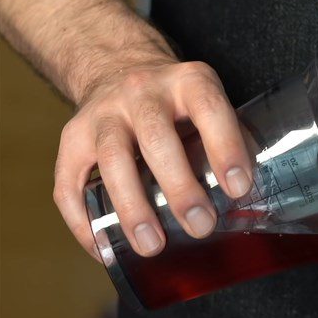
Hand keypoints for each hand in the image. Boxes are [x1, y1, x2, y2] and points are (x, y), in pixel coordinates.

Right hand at [54, 59, 253, 259]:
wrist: (119, 69)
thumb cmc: (178, 104)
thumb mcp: (209, 106)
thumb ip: (228, 143)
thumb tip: (249, 204)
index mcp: (187, 82)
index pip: (209, 108)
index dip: (224, 147)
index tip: (238, 188)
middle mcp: (142, 92)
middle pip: (157, 137)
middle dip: (179, 187)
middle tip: (200, 225)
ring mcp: (103, 113)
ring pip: (112, 159)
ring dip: (132, 207)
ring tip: (152, 245)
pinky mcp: (72, 138)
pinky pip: (69, 183)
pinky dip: (83, 221)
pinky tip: (105, 248)